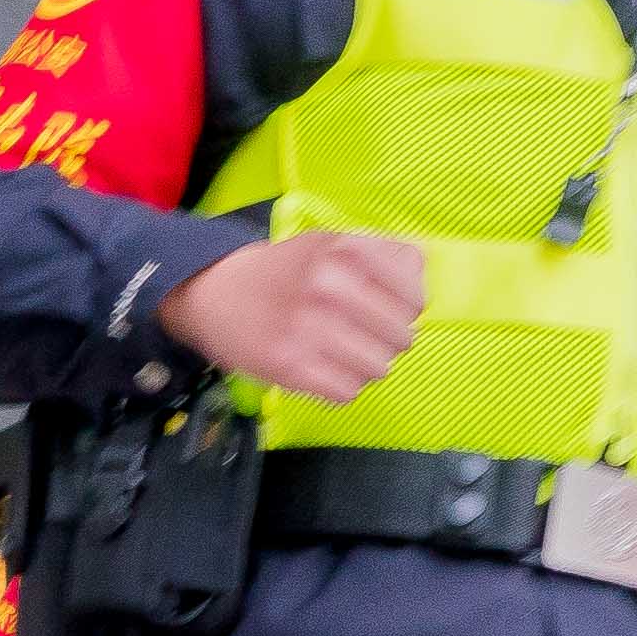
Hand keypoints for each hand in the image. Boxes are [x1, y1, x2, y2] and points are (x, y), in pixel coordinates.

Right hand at [168, 226, 429, 402]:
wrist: (215, 292)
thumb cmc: (286, 271)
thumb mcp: (333, 243)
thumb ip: (385, 255)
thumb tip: (421, 280)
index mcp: (346, 251)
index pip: (415, 299)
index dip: (408, 310)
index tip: (390, 310)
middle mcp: (330, 286)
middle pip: (401, 338)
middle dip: (386, 341)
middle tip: (361, 334)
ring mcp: (309, 327)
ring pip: (378, 369)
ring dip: (365, 366)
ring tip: (342, 352)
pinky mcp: (289, 365)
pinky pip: (347, 392)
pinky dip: (340, 386)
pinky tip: (324, 369)